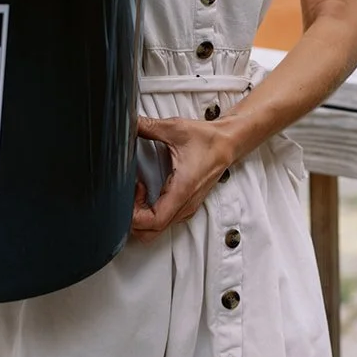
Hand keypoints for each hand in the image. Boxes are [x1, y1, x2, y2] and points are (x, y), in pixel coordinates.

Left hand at [130, 113, 234, 242]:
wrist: (228, 143)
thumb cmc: (207, 139)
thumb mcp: (175, 128)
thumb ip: (148, 126)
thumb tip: (128, 123)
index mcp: (182, 189)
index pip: (153, 222)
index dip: (134, 214)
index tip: (131, 192)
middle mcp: (185, 204)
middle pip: (151, 233)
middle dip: (133, 219)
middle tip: (130, 194)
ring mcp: (186, 208)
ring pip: (157, 230)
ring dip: (141, 216)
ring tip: (138, 191)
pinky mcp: (186, 206)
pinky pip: (164, 221)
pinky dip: (150, 213)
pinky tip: (148, 192)